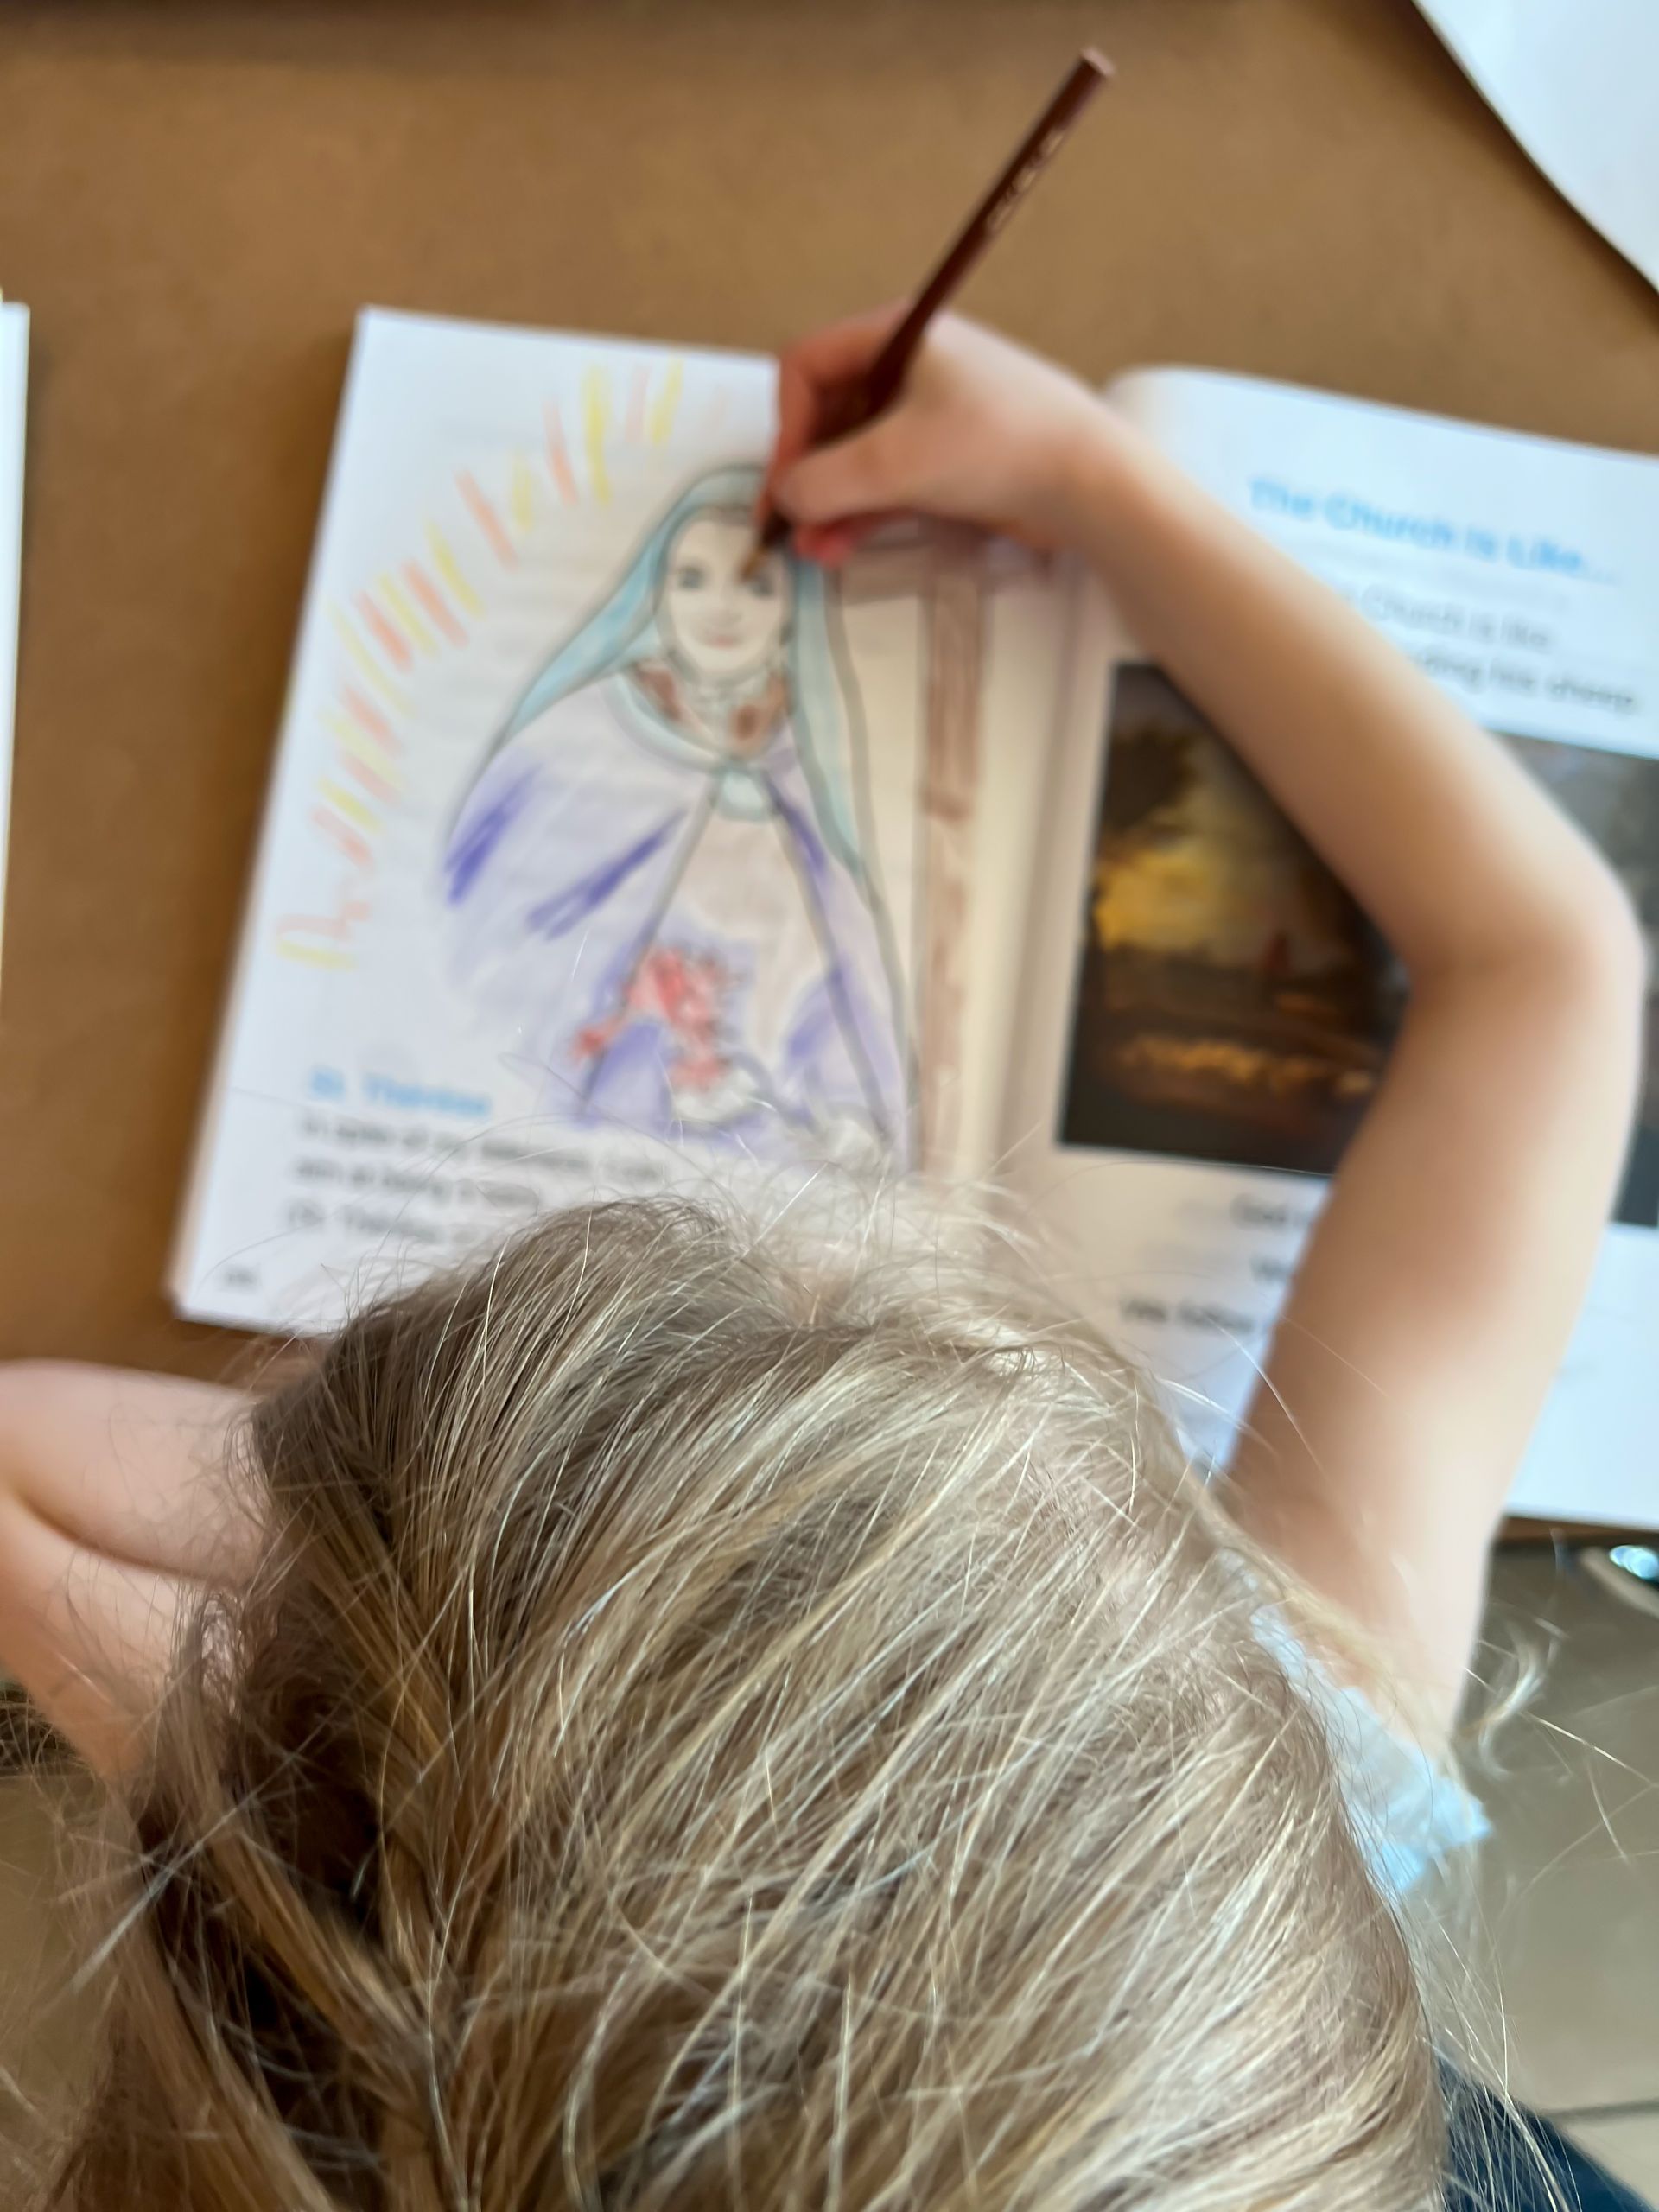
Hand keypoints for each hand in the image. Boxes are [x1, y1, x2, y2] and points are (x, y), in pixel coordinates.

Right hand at [765, 307, 1112, 562]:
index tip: (786, 482)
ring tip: (810, 552)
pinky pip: (889, 482)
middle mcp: (911, 367)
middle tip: (785, 526)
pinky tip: (839, 548)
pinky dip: (863, 512)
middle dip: (805, 474)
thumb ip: (825, 478)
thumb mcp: (896, 460)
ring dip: (829, 503)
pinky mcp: (952, 461)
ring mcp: (933, 415)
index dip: (788, 425)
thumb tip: (783, 497)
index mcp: (898, 335)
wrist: (1092, 483)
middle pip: (830, 415)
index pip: (809, 366)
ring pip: (857, 457)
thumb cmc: (996, 445)